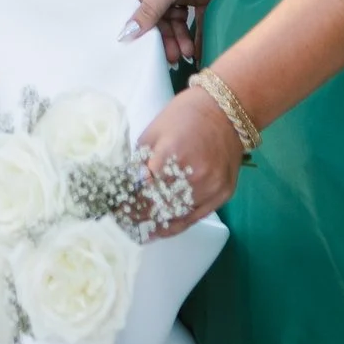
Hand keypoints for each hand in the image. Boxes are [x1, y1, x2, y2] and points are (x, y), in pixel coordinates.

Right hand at [123, 0, 241, 65]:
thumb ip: (148, 12)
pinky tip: (195, 51)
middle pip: (159, 19)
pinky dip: (193, 35)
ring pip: (175, 22)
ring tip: (187, 55)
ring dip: (180, 39)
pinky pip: (193, 21)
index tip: (148, 53)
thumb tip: (124, 34)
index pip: (139, 10)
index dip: (144, 31)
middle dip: (166, 38)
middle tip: (172, 59)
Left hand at [138, 81, 249, 232]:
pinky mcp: (222, 194)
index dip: (130, 202)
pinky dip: (176, 226)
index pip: (145, 189)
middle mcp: (193, 174)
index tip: (118, 209)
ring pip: (177, 215)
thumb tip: (129, 185)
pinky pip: (195, 218)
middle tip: (125, 221)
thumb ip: (141, 160)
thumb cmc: (185, 116)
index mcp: (172, 153)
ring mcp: (210, 187)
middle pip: (160, 205)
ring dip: (156, 223)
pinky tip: (161, 231)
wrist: (225, 112)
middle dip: (140, 215)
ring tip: (139, 230)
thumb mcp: (154, 131)